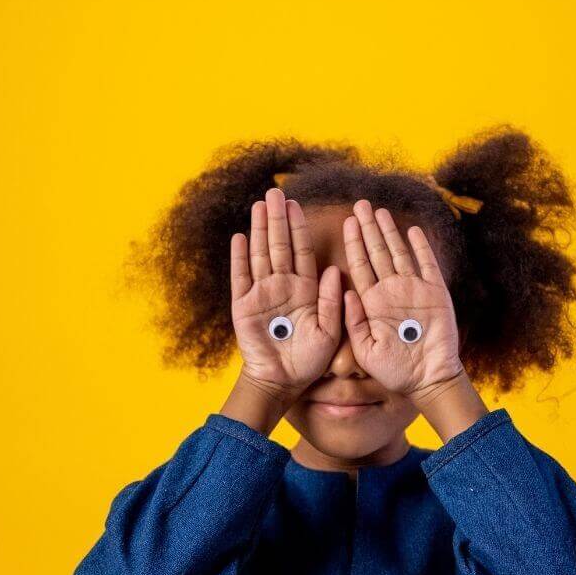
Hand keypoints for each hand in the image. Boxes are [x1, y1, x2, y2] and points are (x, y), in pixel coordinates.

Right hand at [230, 188, 341, 401]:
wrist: (282, 382)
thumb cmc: (309, 361)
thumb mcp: (329, 331)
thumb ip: (332, 301)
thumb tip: (335, 270)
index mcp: (305, 290)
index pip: (302, 251)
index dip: (299, 227)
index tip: (298, 204)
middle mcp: (283, 286)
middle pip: (279, 245)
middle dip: (278, 219)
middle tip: (275, 192)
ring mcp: (261, 294)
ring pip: (260, 254)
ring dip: (260, 230)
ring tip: (259, 205)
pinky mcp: (243, 306)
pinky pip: (241, 277)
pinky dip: (240, 257)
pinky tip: (241, 236)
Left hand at [342, 199, 463, 396]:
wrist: (428, 380)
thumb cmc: (394, 371)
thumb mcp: (366, 350)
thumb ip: (354, 321)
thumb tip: (345, 290)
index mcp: (372, 303)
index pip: (359, 266)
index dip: (354, 244)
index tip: (346, 223)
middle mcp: (391, 292)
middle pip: (377, 253)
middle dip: (368, 229)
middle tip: (360, 204)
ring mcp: (414, 290)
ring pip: (399, 253)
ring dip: (390, 232)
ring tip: (381, 211)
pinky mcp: (435, 293)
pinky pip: (427, 265)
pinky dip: (421, 248)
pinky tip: (413, 231)